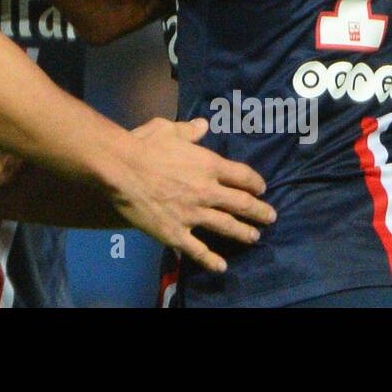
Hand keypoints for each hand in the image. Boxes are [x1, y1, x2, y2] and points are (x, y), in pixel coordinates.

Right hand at [112, 117, 275, 273]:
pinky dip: (211, 260)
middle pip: (242, 204)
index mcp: (208, 165)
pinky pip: (197, 250)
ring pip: (227, 227)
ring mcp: (193, 214)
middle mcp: (207, 191)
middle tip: (271, 217)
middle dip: (260, 211)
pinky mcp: (175, 232)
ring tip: (254, 237)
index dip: (255, 182)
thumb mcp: (168, 128)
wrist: (121, 168)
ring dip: (244, 233)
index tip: (262, 188)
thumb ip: (189, 130)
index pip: (242, 175)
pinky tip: (221, 266)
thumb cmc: (143, 145)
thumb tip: (203, 125)